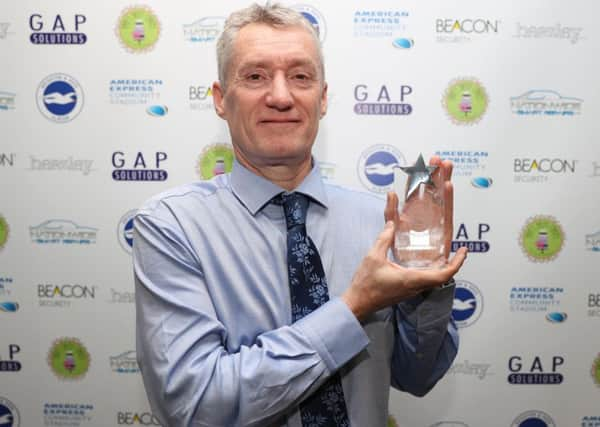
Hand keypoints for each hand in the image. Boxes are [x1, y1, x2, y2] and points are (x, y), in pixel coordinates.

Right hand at [342, 157, 466, 320]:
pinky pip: (425, 281)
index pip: (443, 274)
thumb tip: (391, 224)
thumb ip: (384, 239)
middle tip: (458, 250)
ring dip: (443, 268)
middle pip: (442, 277)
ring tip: (446, 253)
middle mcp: (415, 286)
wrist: (358, 303)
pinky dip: (432, 271)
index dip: (457, 263)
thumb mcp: (373, 257)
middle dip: (453, 263)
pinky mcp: (406, 291)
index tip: (463, 251)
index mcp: (411, 279)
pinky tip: (426, 262)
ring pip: (434, 280)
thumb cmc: (365, 284)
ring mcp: (411, 291)